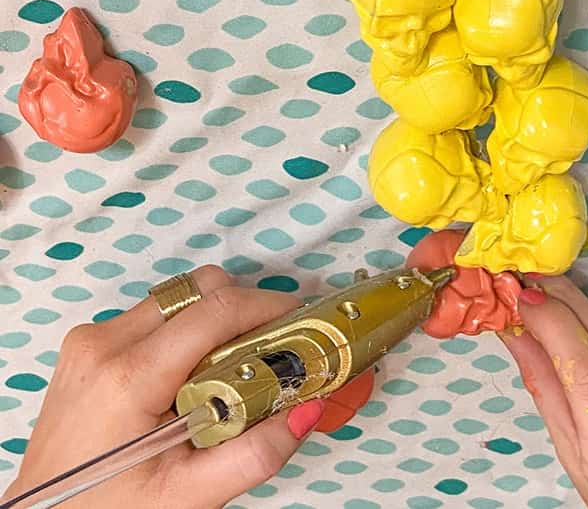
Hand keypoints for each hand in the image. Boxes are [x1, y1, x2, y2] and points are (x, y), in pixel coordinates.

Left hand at [3, 266, 330, 508]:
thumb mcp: (189, 496)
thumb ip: (256, 454)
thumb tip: (308, 409)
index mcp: (128, 378)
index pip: (216, 309)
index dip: (269, 307)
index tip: (301, 320)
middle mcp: (104, 344)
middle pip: (199, 289)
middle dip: (246, 309)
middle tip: (274, 346)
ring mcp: (91, 340)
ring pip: (179, 296)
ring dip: (216, 319)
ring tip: (233, 367)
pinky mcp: (89, 344)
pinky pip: (155, 314)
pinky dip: (188, 330)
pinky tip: (195, 373)